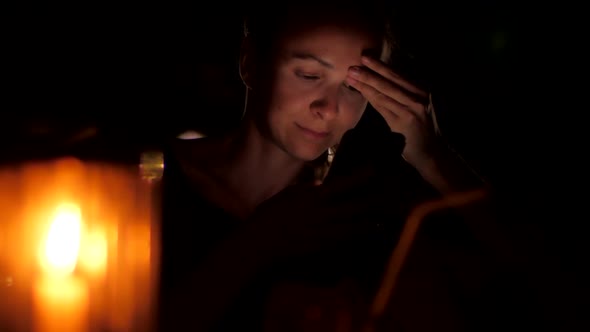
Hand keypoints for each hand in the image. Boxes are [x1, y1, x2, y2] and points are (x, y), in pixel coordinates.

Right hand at [244, 167, 380, 260]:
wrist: (262, 241)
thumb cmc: (269, 215)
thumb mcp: (287, 195)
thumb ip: (306, 190)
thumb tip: (321, 185)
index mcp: (313, 197)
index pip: (342, 185)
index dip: (359, 178)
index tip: (373, 171)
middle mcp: (323, 213)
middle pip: (353, 207)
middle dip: (371, 203)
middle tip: (387, 198)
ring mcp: (323, 232)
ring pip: (352, 226)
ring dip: (368, 223)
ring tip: (381, 222)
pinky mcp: (321, 246)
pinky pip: (343, 241)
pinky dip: (354, 238)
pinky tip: (363, 237)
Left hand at [346, 56, 436, 168]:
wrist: (431, 152)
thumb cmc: (419, 130)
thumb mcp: (415, 108)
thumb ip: (402, 95)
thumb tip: (377, 82)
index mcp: (421, 90)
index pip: (397, 75)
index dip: (380, 66)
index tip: (365, 57)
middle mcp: (419, 96)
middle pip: (391, 81)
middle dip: (371, 71)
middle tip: (354, 63)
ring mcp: (412, 108)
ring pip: (385, 93)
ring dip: (366, 83)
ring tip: (351, 76)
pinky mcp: (404, 121)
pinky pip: (383, 106)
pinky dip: (371, 97)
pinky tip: (360, 91)